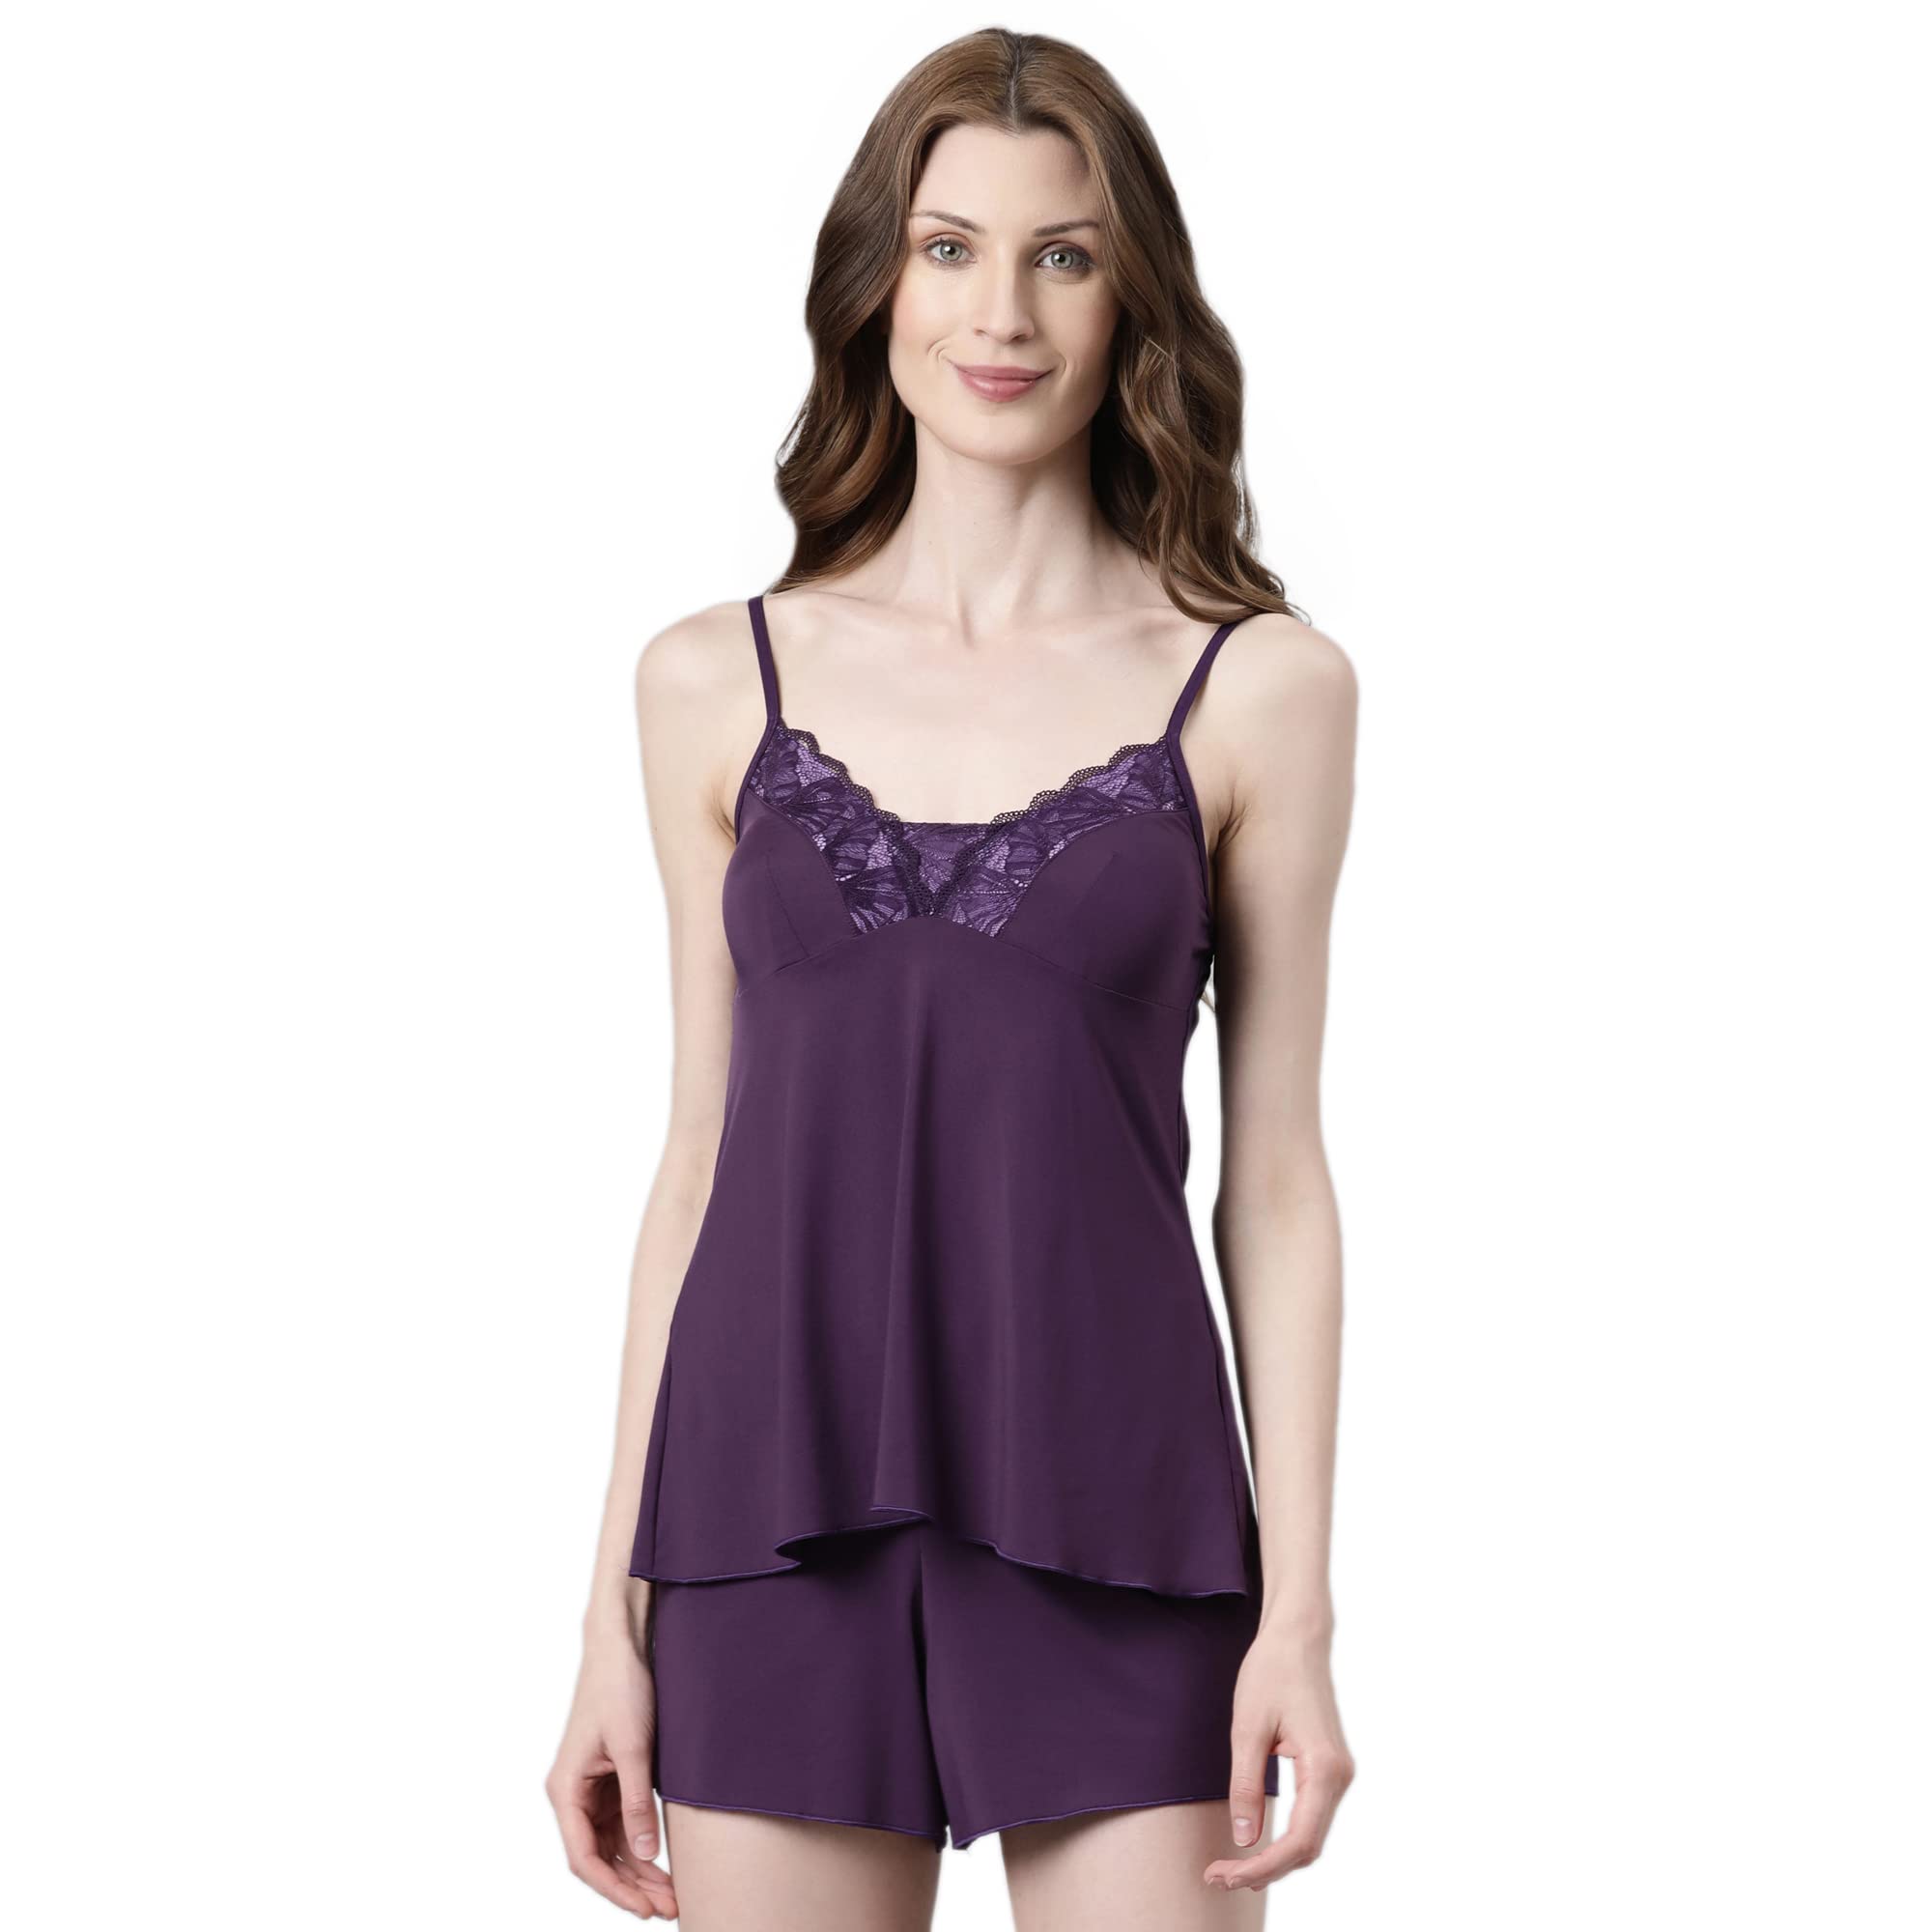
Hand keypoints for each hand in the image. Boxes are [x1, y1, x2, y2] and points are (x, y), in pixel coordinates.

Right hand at [545, 1630, 678, 1918]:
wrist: (621, 1646)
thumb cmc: (620, 1689)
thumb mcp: (633, 1748)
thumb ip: (637, 1804)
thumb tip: (645, 1855)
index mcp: (566, 1790)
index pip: (584, 1858)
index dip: (614, 1889)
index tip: (646, 1908)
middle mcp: (572, 1794)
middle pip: (598, 1857)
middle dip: (632, 1886)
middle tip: (669, 1908)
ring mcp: (590, 1789)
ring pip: (610, 1846)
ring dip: (638, 1871)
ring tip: (672, 1894)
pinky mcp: (608, 1779)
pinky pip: (620, 1825)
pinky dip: (640, 1846)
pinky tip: (662, 1863)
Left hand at [1204, 1623, 1354, 1892]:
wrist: (1298, 1638)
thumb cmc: (1271, 1672)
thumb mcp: (1247, 1727)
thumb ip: (1246, 1785)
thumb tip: (1244, 1840)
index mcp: (1324, 1768)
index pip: (1299, 1841)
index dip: (1262, 1866)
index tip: (1223, 1873)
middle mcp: (1340, 1777)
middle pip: (1308, 1847)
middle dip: (1265, 1869)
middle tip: (1217, 1876)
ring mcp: (1338, 1774)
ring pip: (1311, 1836)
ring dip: (1275, 1858)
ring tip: (1230, 1867)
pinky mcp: (1329, 1770)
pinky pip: (1312, 1818)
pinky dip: (1286, 1839)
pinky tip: (1256, 1846)